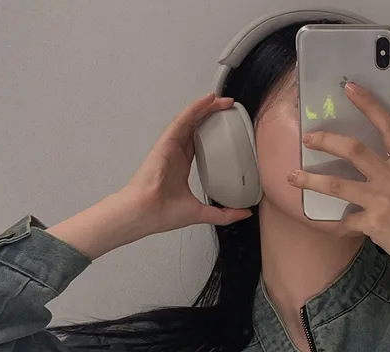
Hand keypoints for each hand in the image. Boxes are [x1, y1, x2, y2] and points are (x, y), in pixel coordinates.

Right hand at [122, 93, 252, 234]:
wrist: (145, 213)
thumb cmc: (162, 214)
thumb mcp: (202, 213)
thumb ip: (224, 214)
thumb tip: (244, 212)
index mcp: (181, 167)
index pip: (200, 143)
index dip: (214, 133)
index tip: (229, 129)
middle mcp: (175, 153)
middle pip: (195, 127)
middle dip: (212, 115)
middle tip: (229, 108)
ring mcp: (170, 146)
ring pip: (189, 119)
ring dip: (205, 108)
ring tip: (221, 99)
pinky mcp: (166, 142)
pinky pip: (182, 120)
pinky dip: (195, 108)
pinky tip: (207, 99)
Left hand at [286, 81, 389, 282]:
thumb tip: (365, 171)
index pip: (387, 125)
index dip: (368, 104)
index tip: (349, 87)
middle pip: (353, 149)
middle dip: (326, 141)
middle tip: (308, 138)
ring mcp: (382, 200)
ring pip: (337, 184)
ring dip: (311, 180)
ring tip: (293, 177)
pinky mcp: (373, 223)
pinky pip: (345, 220)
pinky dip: (338, 223)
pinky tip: (335, 226)